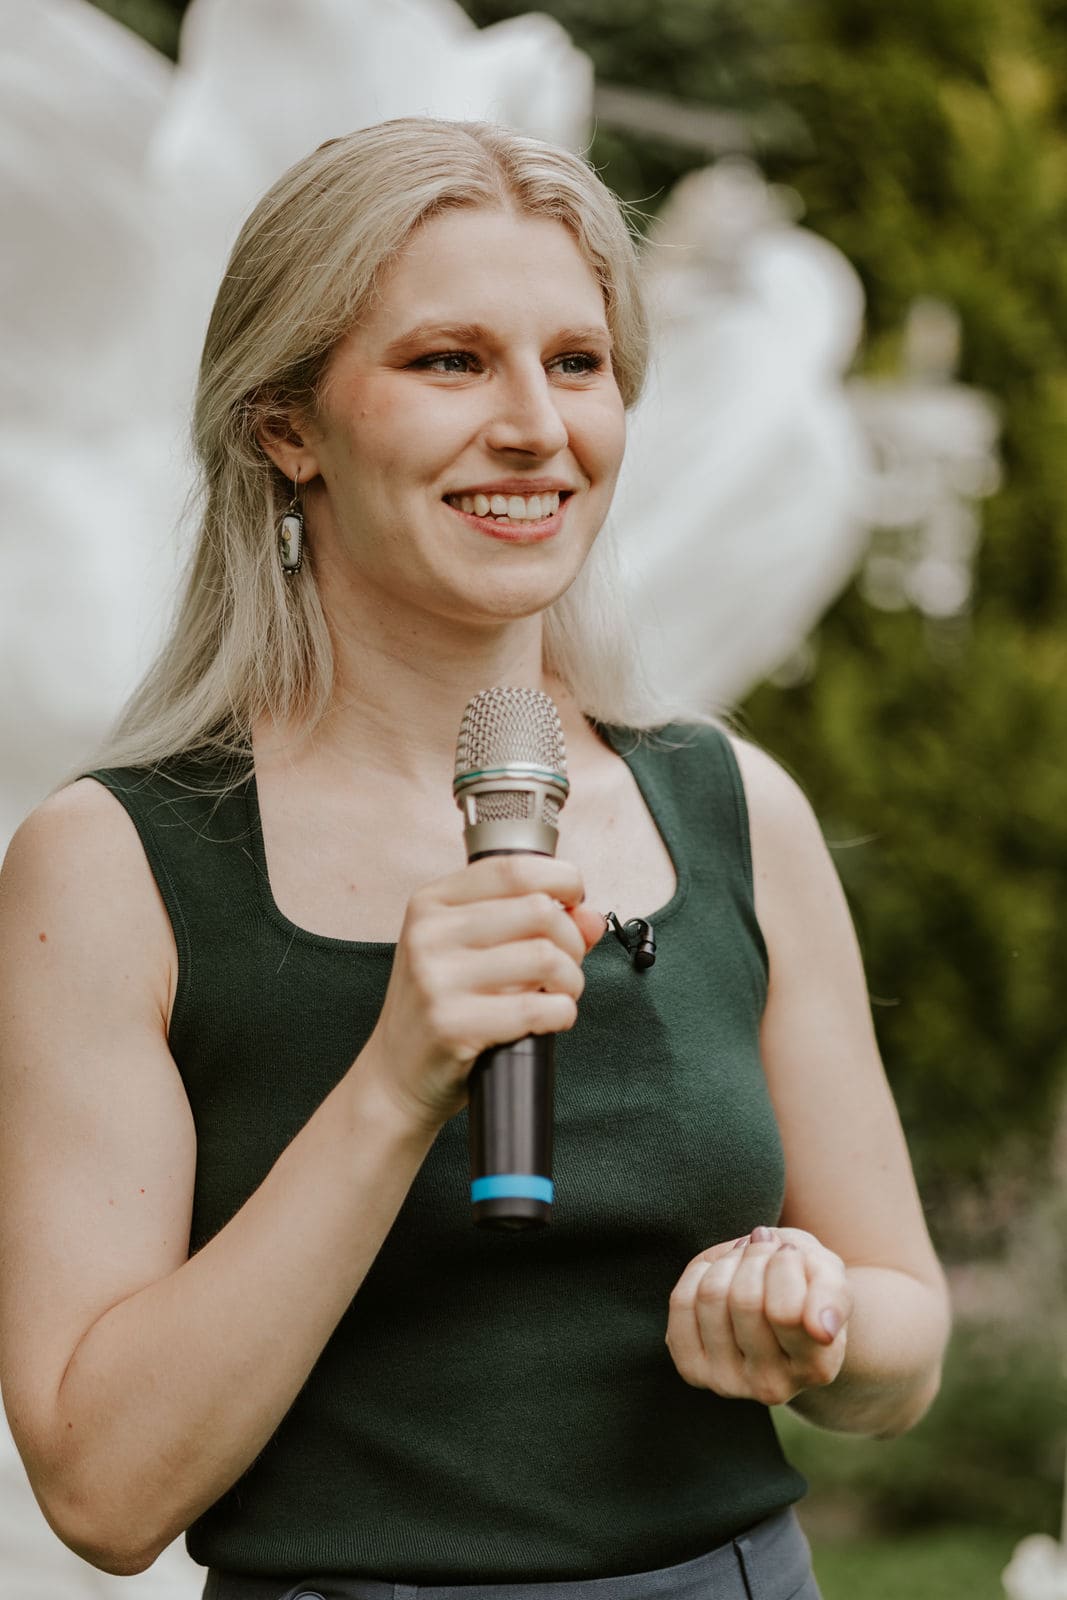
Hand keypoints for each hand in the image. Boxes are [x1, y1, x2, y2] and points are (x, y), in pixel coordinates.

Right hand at [362, 855, 603, 1133]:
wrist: (395, 1075)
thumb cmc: (442, 1007)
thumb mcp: (473, 952)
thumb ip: (533, 925)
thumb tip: (591, 917)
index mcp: (432, 903)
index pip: (513, 868)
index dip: (561, 879)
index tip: (574, 900)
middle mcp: (429, 933)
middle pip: (539, 911)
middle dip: (571, 940)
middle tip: (564, 964)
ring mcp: (437, 979)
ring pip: (545, 957)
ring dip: (570, 980)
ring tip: (558, 993)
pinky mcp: (452, 1024)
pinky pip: (539, 1007)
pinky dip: (561, 1013)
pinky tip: (550, 1018)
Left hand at [665, 1226, 852, 1405]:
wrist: (779, 1306)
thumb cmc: (809, 1286)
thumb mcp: (830, 1278)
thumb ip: (833, 1297)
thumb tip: (821, 1328)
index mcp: (817, 1368)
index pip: (785, 1311)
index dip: (784, 1262)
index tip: (790, 1251)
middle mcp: (773, 1387)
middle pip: (744, 1300)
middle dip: (755, 1256)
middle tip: (766, 1249)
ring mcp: (728, 1383)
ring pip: (711, 1296)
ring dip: (729, 1261)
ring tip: (746, 1261)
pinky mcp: (692, 1369)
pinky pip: (681, 1303)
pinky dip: (699, 1273)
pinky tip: (721, 1275)